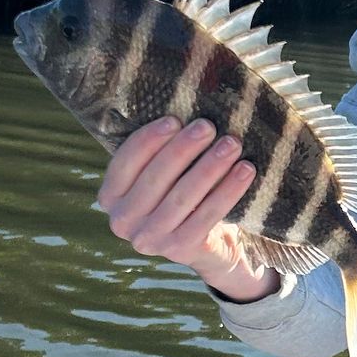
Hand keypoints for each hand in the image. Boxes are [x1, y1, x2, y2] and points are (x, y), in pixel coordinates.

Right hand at [94, 117, 274, 299]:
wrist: (208, 242)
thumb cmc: (182, 192)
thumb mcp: (163, 173)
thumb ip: (160, 151)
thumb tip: (185, 107)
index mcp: (110, 196)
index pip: (125, 163)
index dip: (149, 140)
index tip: (175, 119)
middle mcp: (122, 222)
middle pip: (154, 179)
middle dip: (183, 149)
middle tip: (208, 126)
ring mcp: (149, 240)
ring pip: (182, 197)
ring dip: (209, 168)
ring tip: (231, 144)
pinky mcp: (180, 250)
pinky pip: (207, 215)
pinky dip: (228, 191)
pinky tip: (245, 171)